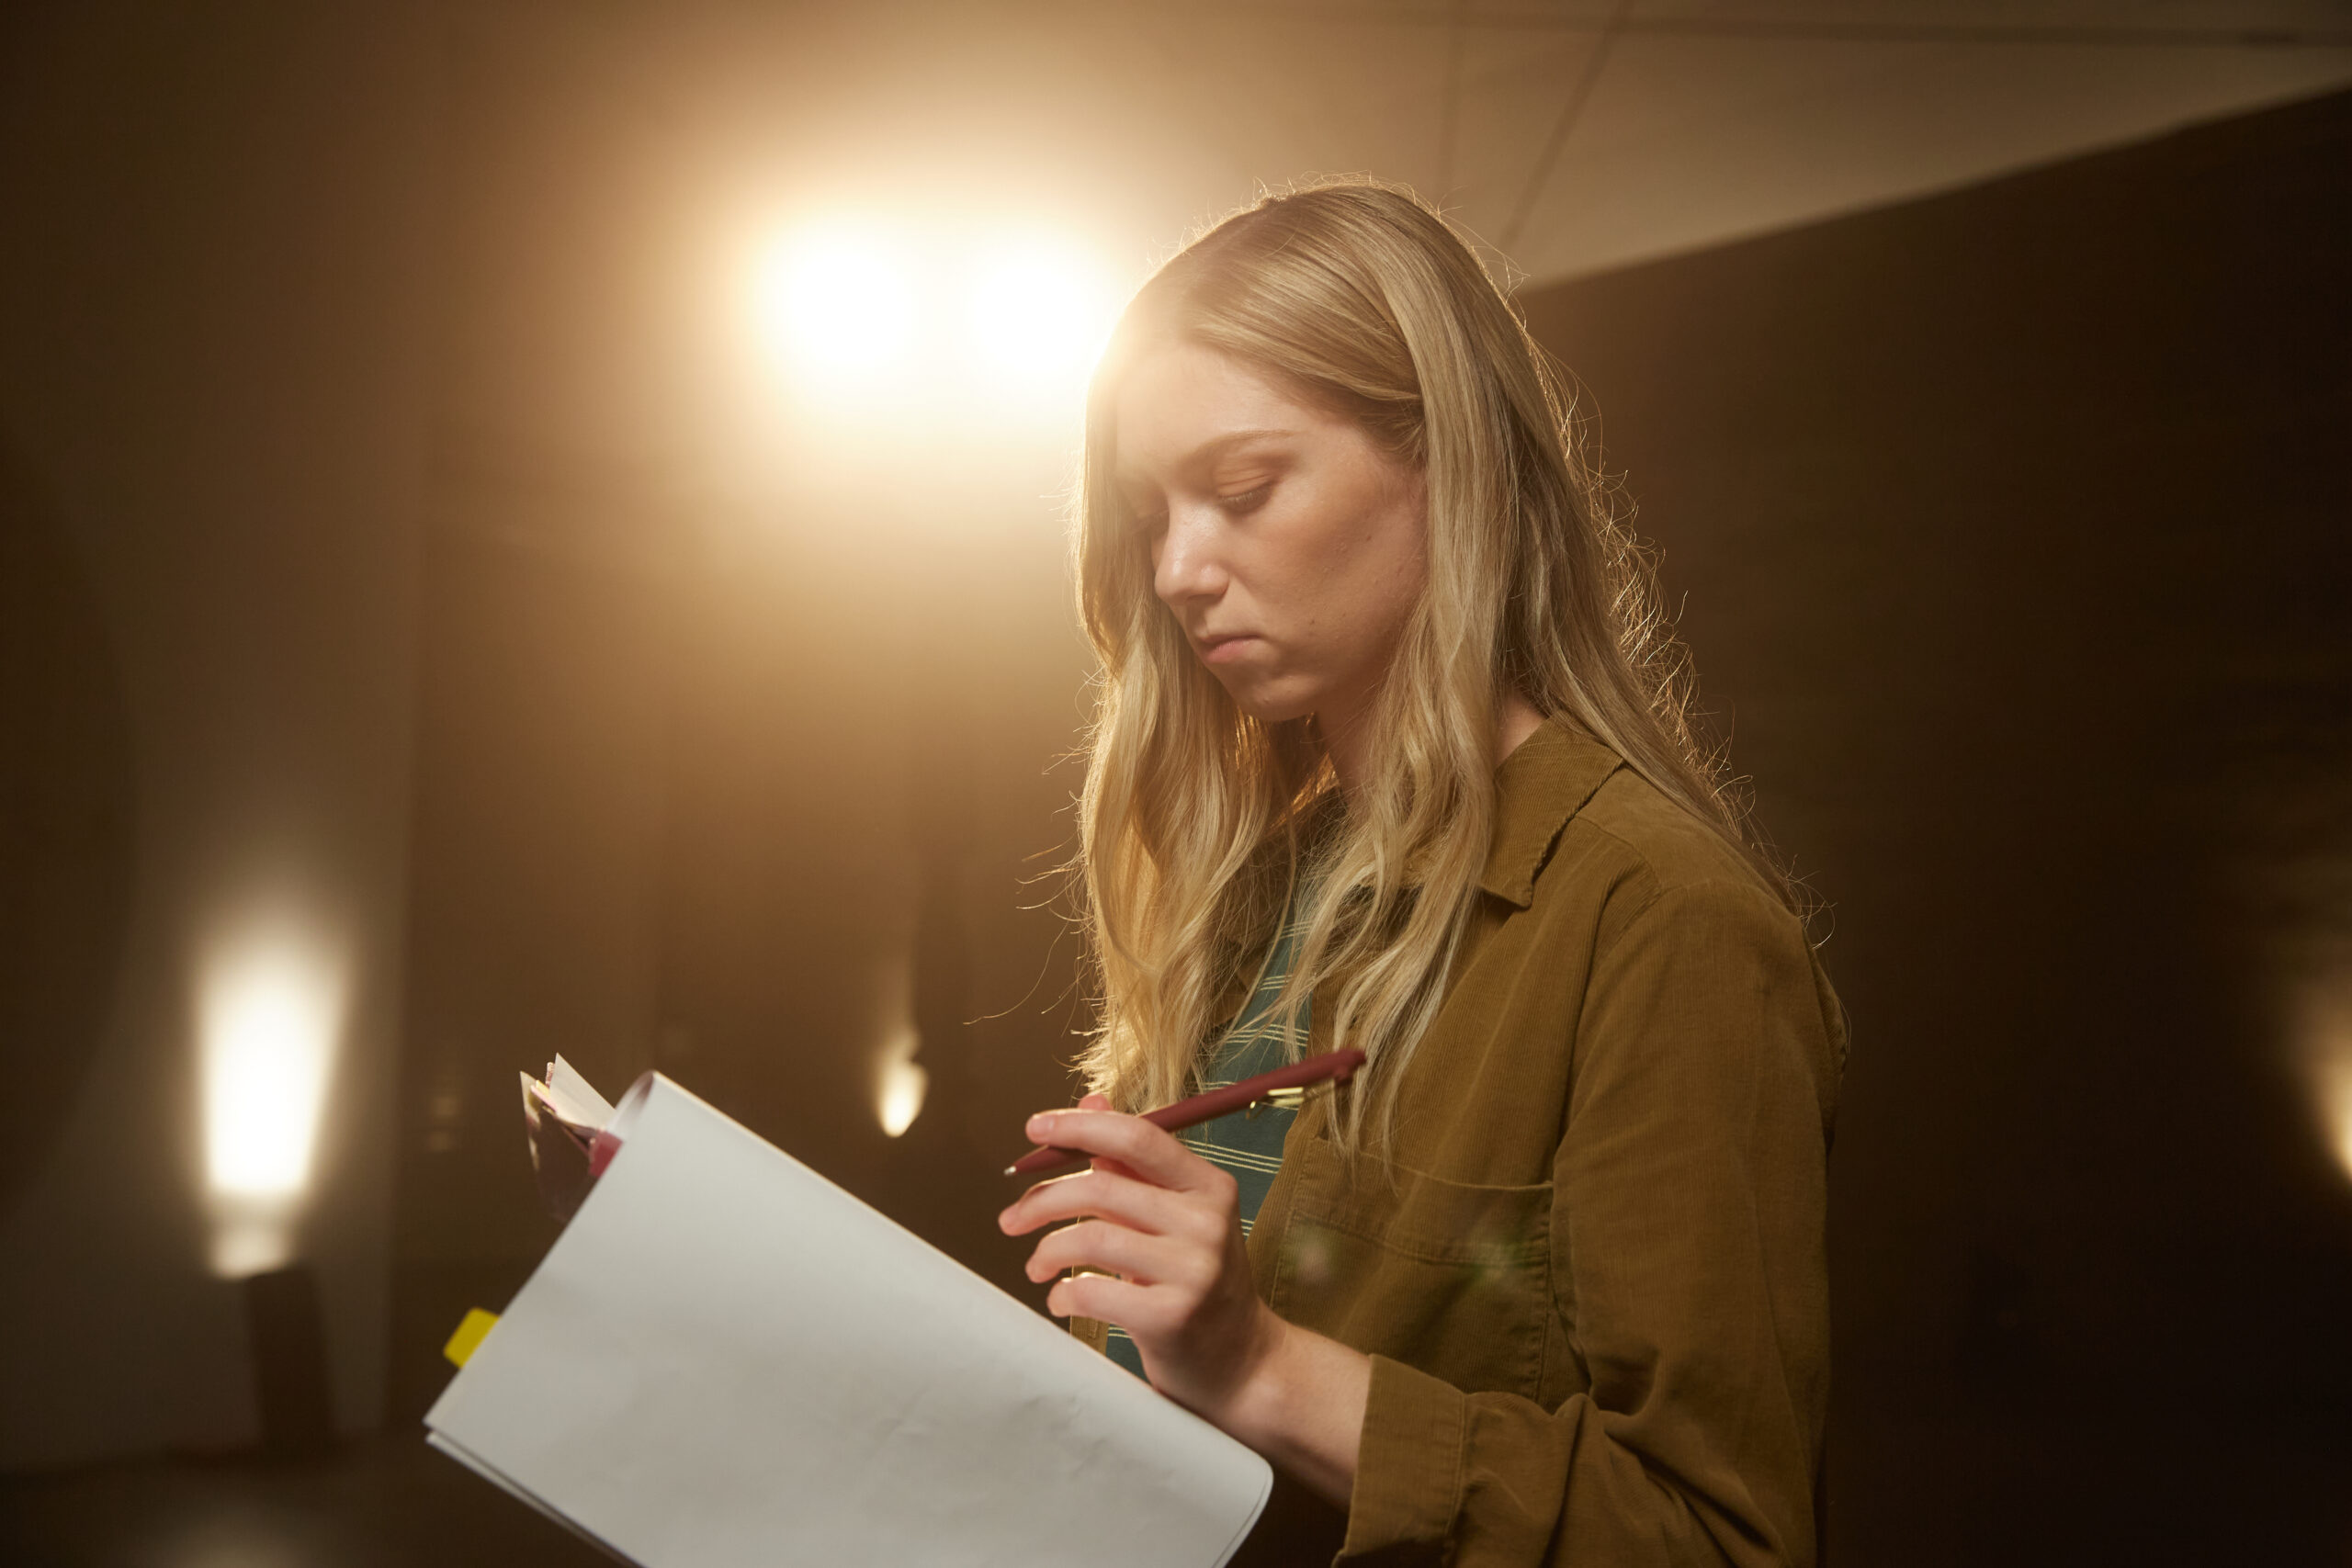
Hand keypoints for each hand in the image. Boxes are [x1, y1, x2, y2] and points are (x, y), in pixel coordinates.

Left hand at [997, 1093, 1284, 1421]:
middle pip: (1102, 1187)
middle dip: (1043, 1199)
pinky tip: (1062, 1299)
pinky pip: (1093, 1292)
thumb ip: (1133, 1164)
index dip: (1078, 1127)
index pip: (1137, 1138)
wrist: (1241, 1362)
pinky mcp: (1171, 1317)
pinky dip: (1064, 1292)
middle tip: (1012, 1219)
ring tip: (1036, 1265)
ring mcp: (1193, 1271)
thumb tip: (1091, 1101)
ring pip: (1091, 1237)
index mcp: (1209, 1187)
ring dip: (1047, 1249)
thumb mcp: (1175, 1216)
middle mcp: (1207, 1223)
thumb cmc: (1195, 1280)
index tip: (1033, 1128)